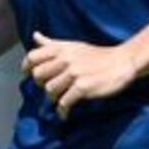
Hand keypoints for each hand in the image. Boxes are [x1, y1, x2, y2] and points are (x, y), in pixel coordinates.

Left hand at [22, 32, 137, 119]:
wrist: (122, 62)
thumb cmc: (96, 55)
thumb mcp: (74, 45)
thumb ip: (52, 44)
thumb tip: (35, 35)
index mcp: (63, 48)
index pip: (33, 56)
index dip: (27, 67)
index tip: (28, 75)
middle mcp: (66, 59)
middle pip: (38, 76)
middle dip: (41, 85)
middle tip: (51, 89)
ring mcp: (74, 73)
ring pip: (50, 91)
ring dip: (53, 99)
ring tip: (61, 100)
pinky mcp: (83, 87)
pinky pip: (63, 103)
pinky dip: (62, 111)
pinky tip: (65, 113)